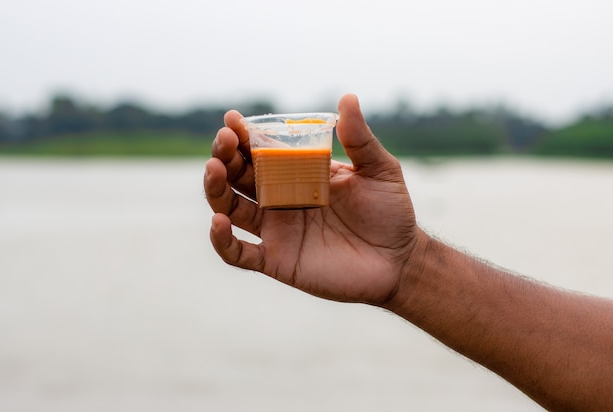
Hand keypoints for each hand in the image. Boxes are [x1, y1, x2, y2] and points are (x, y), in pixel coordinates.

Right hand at [204, 94, 420, 305]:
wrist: (399, 260)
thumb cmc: (390, 212)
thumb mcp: (379, 170)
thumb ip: (360, 139)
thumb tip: (348, 97)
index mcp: (298, 173)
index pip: (261, 151)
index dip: (243, 135)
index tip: (232, 119)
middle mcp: (280, 199)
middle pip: (238, 176)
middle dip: (225, 155)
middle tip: (225, 141)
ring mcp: (276, 230)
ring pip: (231, 208)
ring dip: (215, 189)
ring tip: (214, 169)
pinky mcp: (277, 260)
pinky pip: (238, 254)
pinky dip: (222, 240)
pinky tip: (218, 222)